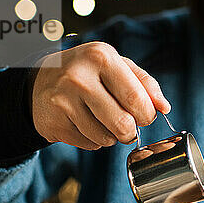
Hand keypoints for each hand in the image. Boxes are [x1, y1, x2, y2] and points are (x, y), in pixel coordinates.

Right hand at [31, 42, 170, 149]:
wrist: (39, 82)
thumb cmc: (88, 74)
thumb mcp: (117, 66)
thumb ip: (145, 84)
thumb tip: (164, 107)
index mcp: (101, 57)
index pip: (137, 99)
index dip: (147, 115)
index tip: (144, 115)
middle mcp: (79, 77)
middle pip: (123, 124)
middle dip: (131, 131)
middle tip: (127, 125)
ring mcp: (63, 101)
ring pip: (107, 139)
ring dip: (111, 136)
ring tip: (102, 120)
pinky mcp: (55, 123)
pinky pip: (90, 145)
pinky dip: (93, 140)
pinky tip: (84, 124)